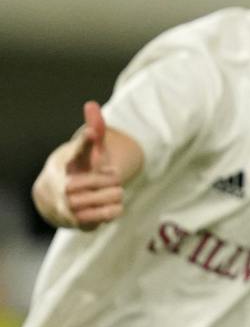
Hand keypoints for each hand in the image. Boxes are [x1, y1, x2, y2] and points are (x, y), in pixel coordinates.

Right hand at [62, 102, 124, 230]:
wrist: (55, 199)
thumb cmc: (75, 171)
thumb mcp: (85, 151)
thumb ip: (93, 132)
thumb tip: (92, 105)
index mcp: (64, 164)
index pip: (75, 150)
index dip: (86, 142)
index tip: (94, 133)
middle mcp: (60, 185)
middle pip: (91, 180)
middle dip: (108, 179)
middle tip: (116, 179)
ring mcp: (65, 205)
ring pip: (96, 200)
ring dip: (112, 195)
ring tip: (116, 192)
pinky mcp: (74, 222)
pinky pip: (98, 217)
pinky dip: (111, 212)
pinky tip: (115, 206)